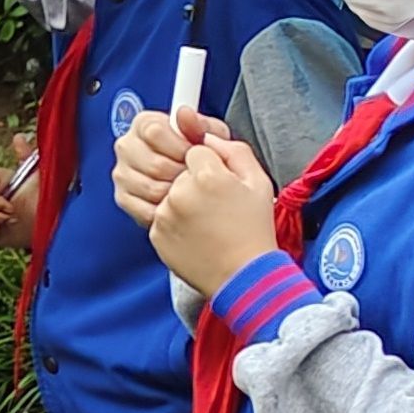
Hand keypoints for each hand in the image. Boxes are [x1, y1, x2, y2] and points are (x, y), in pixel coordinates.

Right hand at [110, 106, 202, 228]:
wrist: (199, 181)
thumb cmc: (201, 155)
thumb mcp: (209, 134)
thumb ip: (199, 124)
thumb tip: (185, 114)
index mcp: (145, 124)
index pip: (154, 131)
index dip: (179, 147)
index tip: (193, 155)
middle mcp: (128, 146)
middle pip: (154, 163)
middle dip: (180, 173)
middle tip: (194, 175)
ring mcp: (123, 173)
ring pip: (151, 188)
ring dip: (174, 194)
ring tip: (187, 190)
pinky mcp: (123, 198)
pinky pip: (144, 209)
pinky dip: (164, 211)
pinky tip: (175, 204)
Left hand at [146, 128, 282, 301]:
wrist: (244, 275)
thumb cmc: (255, 229)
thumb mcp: (258, 182)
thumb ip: (233, 150)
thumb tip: (206, 137)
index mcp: (207, 175)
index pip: (195, 152)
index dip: (211, 167)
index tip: (221, 184)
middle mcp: (180, 192)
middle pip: (179, 172)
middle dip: (194, 183)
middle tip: (217, 206)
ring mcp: (164, 214)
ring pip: (168, 193)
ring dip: (183, 202)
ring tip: (208, 223)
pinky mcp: (156, 233)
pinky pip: (160, 216)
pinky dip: (174, 222)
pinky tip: (196, 235)